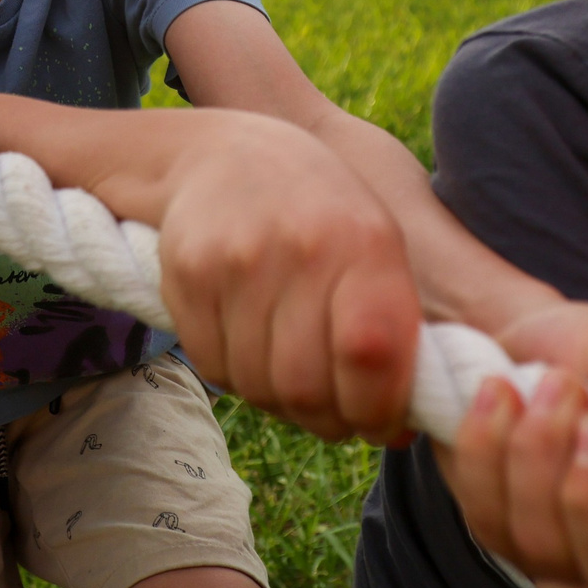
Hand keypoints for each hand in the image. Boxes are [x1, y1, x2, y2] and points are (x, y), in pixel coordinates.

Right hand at [149, 114, 422, 444]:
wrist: (222, 156)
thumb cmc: (319, 213)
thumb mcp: (376, 246)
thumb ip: (396, 332)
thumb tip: (401, 431)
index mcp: (364, 241)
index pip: (372, 355)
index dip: (377, 408)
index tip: (379, 418)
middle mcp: (300, 248)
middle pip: (307, 387)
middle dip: (327, 418)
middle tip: (334, 408)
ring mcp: (237, 262)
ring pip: (259, 387)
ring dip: (281, 402)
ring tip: (292, 370)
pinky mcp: (187, 276)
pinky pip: (215, 368)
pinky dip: (239, 377)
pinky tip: (252, 345)